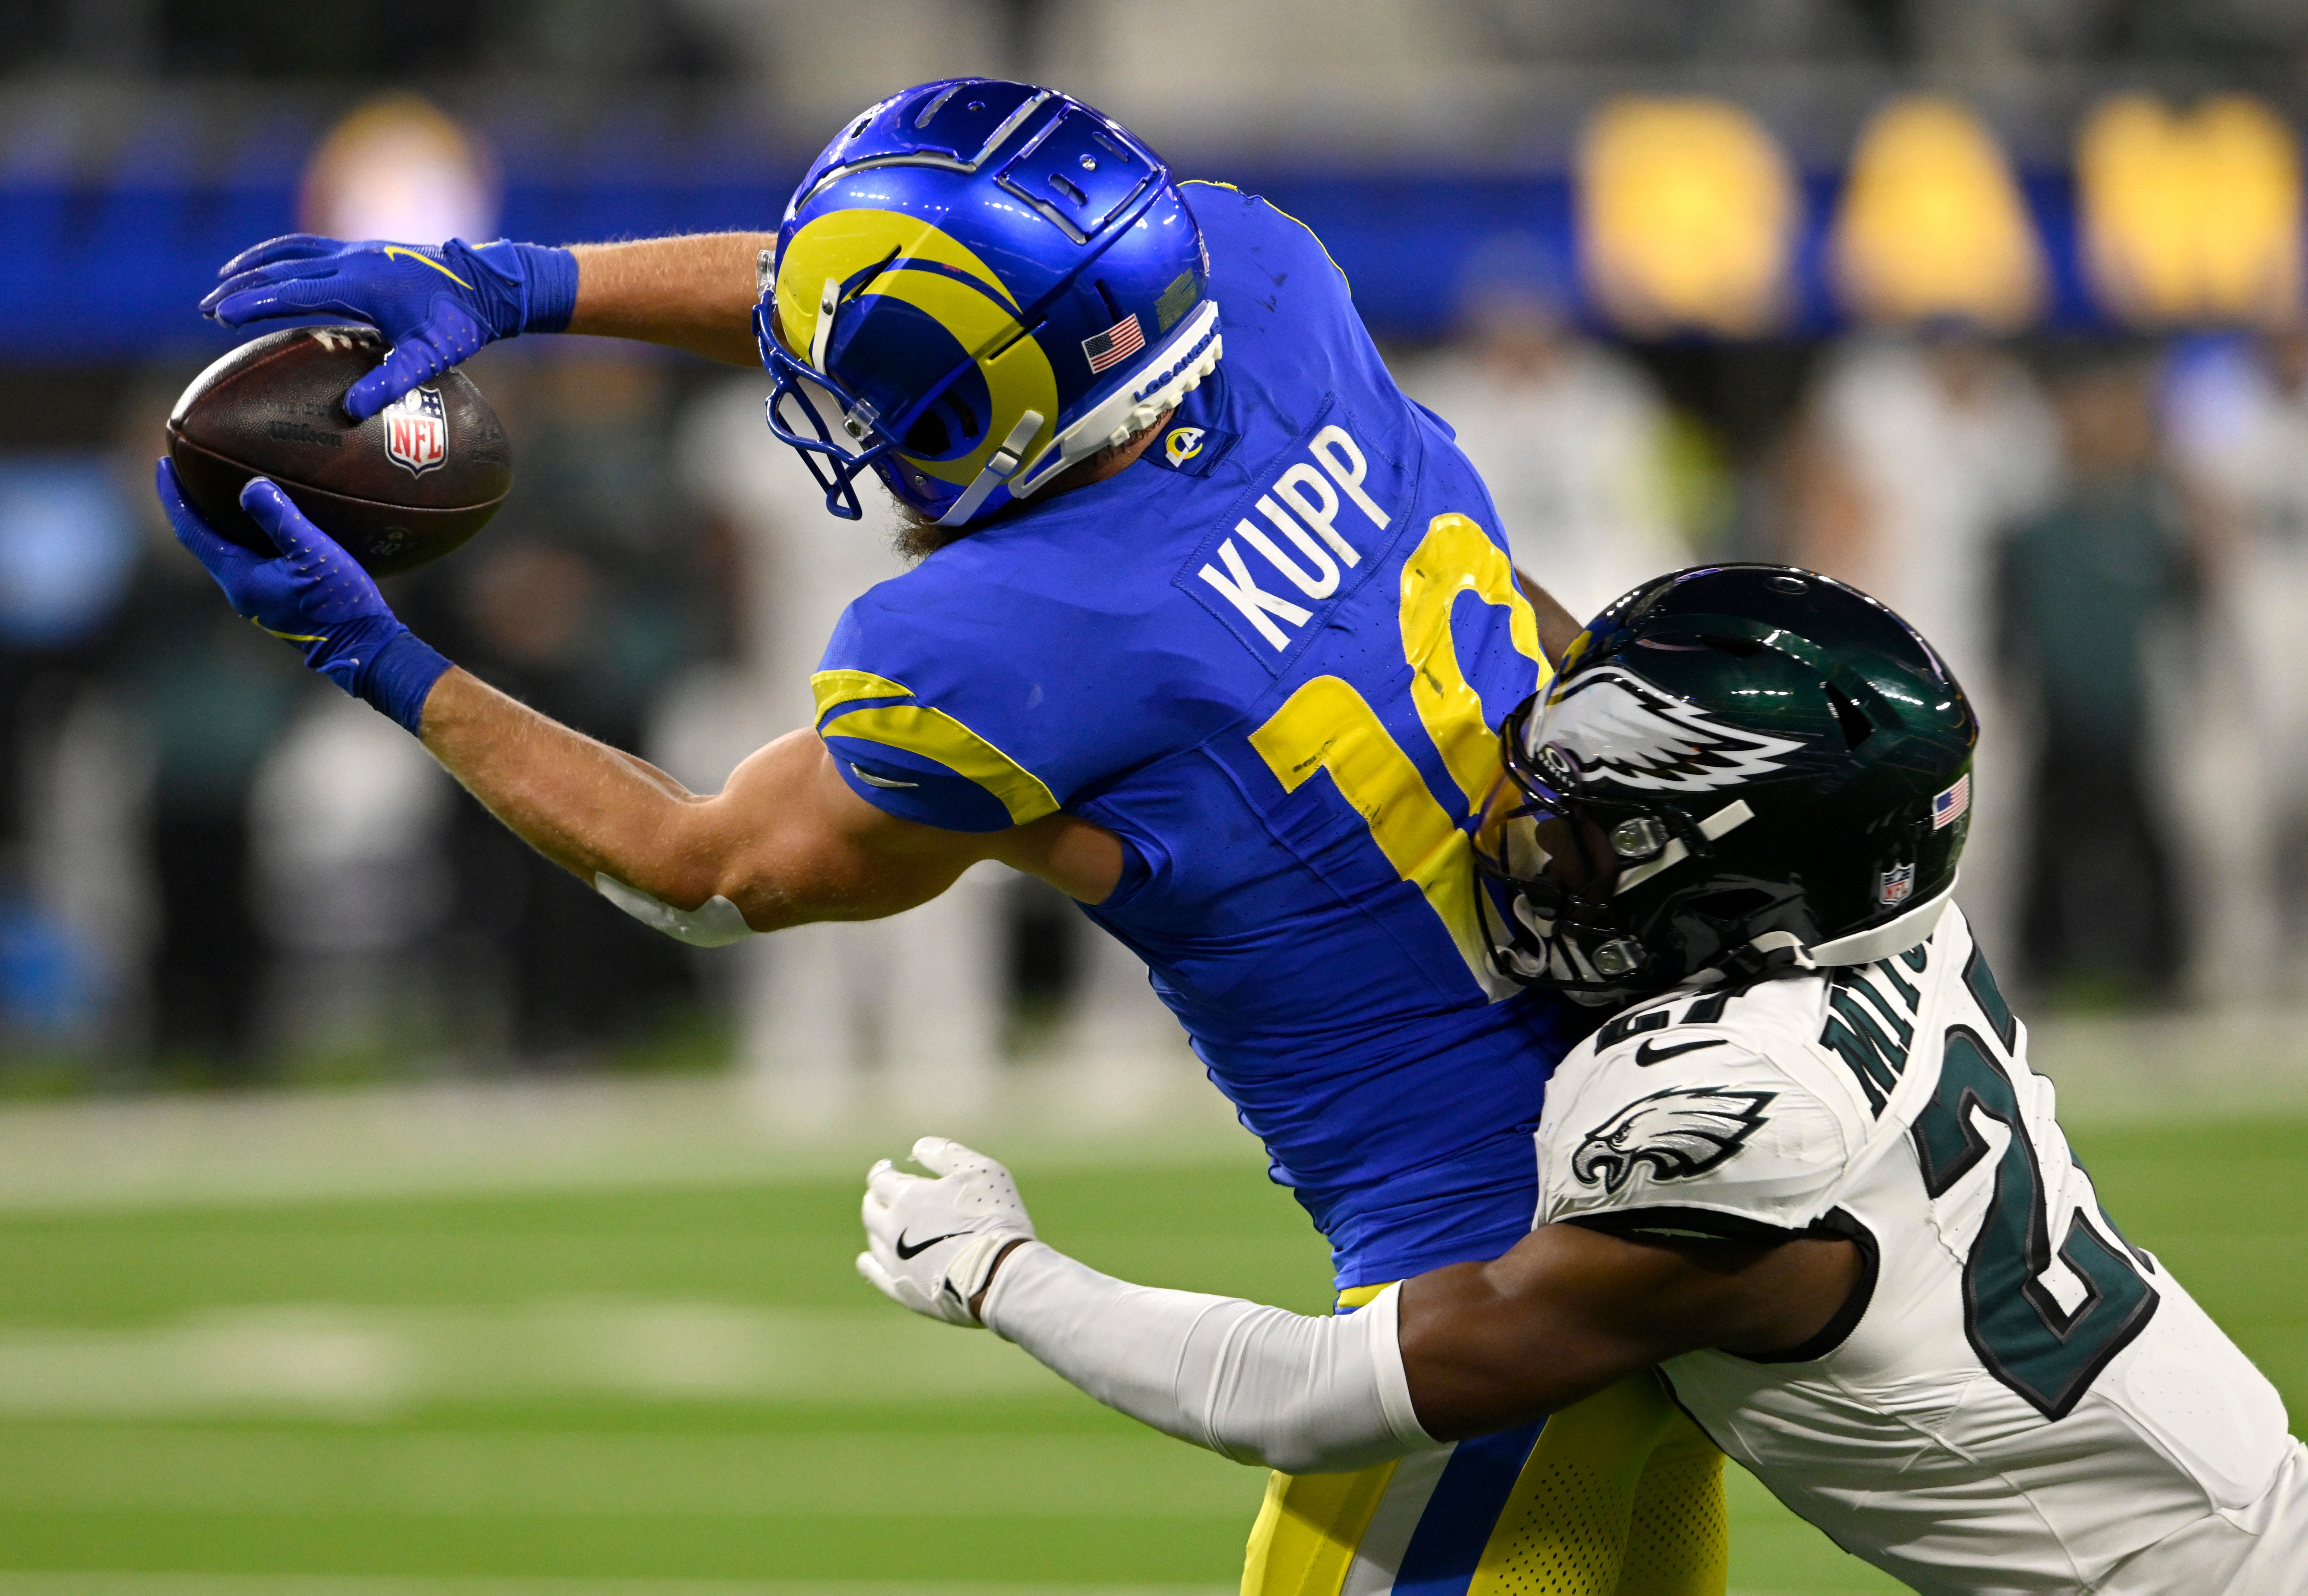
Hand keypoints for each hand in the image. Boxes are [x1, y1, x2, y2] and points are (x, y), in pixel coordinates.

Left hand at [155, 460, 448, 733]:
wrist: (363, 649)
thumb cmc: (340, 604)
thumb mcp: (314, 554)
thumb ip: (280, 518)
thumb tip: (250, 486)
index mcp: (239, 578)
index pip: (191, 531)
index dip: (173, 496)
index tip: (163, 463)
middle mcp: (240, 590)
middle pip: (202, 540)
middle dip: (191, 504)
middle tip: (187, 469)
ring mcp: (257, 598)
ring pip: (224, 551)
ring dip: (216, 521)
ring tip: (219, 490)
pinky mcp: (275, 600)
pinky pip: (247, 559)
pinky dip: (242, 535)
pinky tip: (260, 523)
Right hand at [201, 235, 575, 419]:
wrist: (486, 284)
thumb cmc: (459, 324)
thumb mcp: (429, 357)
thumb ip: (391, 383)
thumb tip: (350, 412)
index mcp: (360, 284)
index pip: (293, 292)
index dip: (254, 303)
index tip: (219, 315)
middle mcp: (352, 259)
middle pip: (281, 269)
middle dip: (240, 286)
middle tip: (204, 308)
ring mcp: (356, 250)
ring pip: (290, 251)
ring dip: (253, 266)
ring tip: (221, 283)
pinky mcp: (362, 250)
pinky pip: (308, 247)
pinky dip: (279, 255)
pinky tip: (266, 268)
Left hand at [858, 1137, 1038, 1327]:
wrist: (1000, 1274)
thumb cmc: (994, 1218)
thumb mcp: (979, 1171)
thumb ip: (946, 1154)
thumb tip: (918, 1148)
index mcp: (907, 1197)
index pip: (880, 1180)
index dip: (883, 1172)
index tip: (889, 1168)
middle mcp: (893, 1229)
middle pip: (871, 1209)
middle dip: (876, 1198)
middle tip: (884, 1195)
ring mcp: (895, 1262)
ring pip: (874, 1240)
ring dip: (878, 1227)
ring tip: (889, 1224)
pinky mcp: (903, 1290)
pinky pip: (875, 1274)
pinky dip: (869, 1264)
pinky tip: (867, 1260)